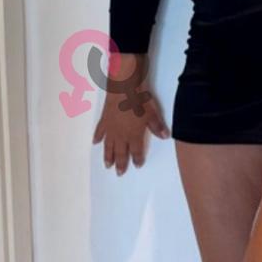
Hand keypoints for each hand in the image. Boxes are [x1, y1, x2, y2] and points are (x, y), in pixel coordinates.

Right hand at [92, 54, 170, 173]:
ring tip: (107, 165)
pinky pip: (100, 131)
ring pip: (108, 146)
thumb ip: (157, 127)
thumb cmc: (139, 100)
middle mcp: (120, 135)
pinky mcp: (104, 119)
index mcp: (133, 135)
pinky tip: (96, 143)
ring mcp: (111, 128)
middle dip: (121, 163)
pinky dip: (98, 137)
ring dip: (108, 156)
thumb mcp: (152, 114)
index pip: (136, 151)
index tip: (137, 165)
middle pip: (120, 152)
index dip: (137, 159)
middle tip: (119, 173)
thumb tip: (165, 136)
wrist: (123, 88)